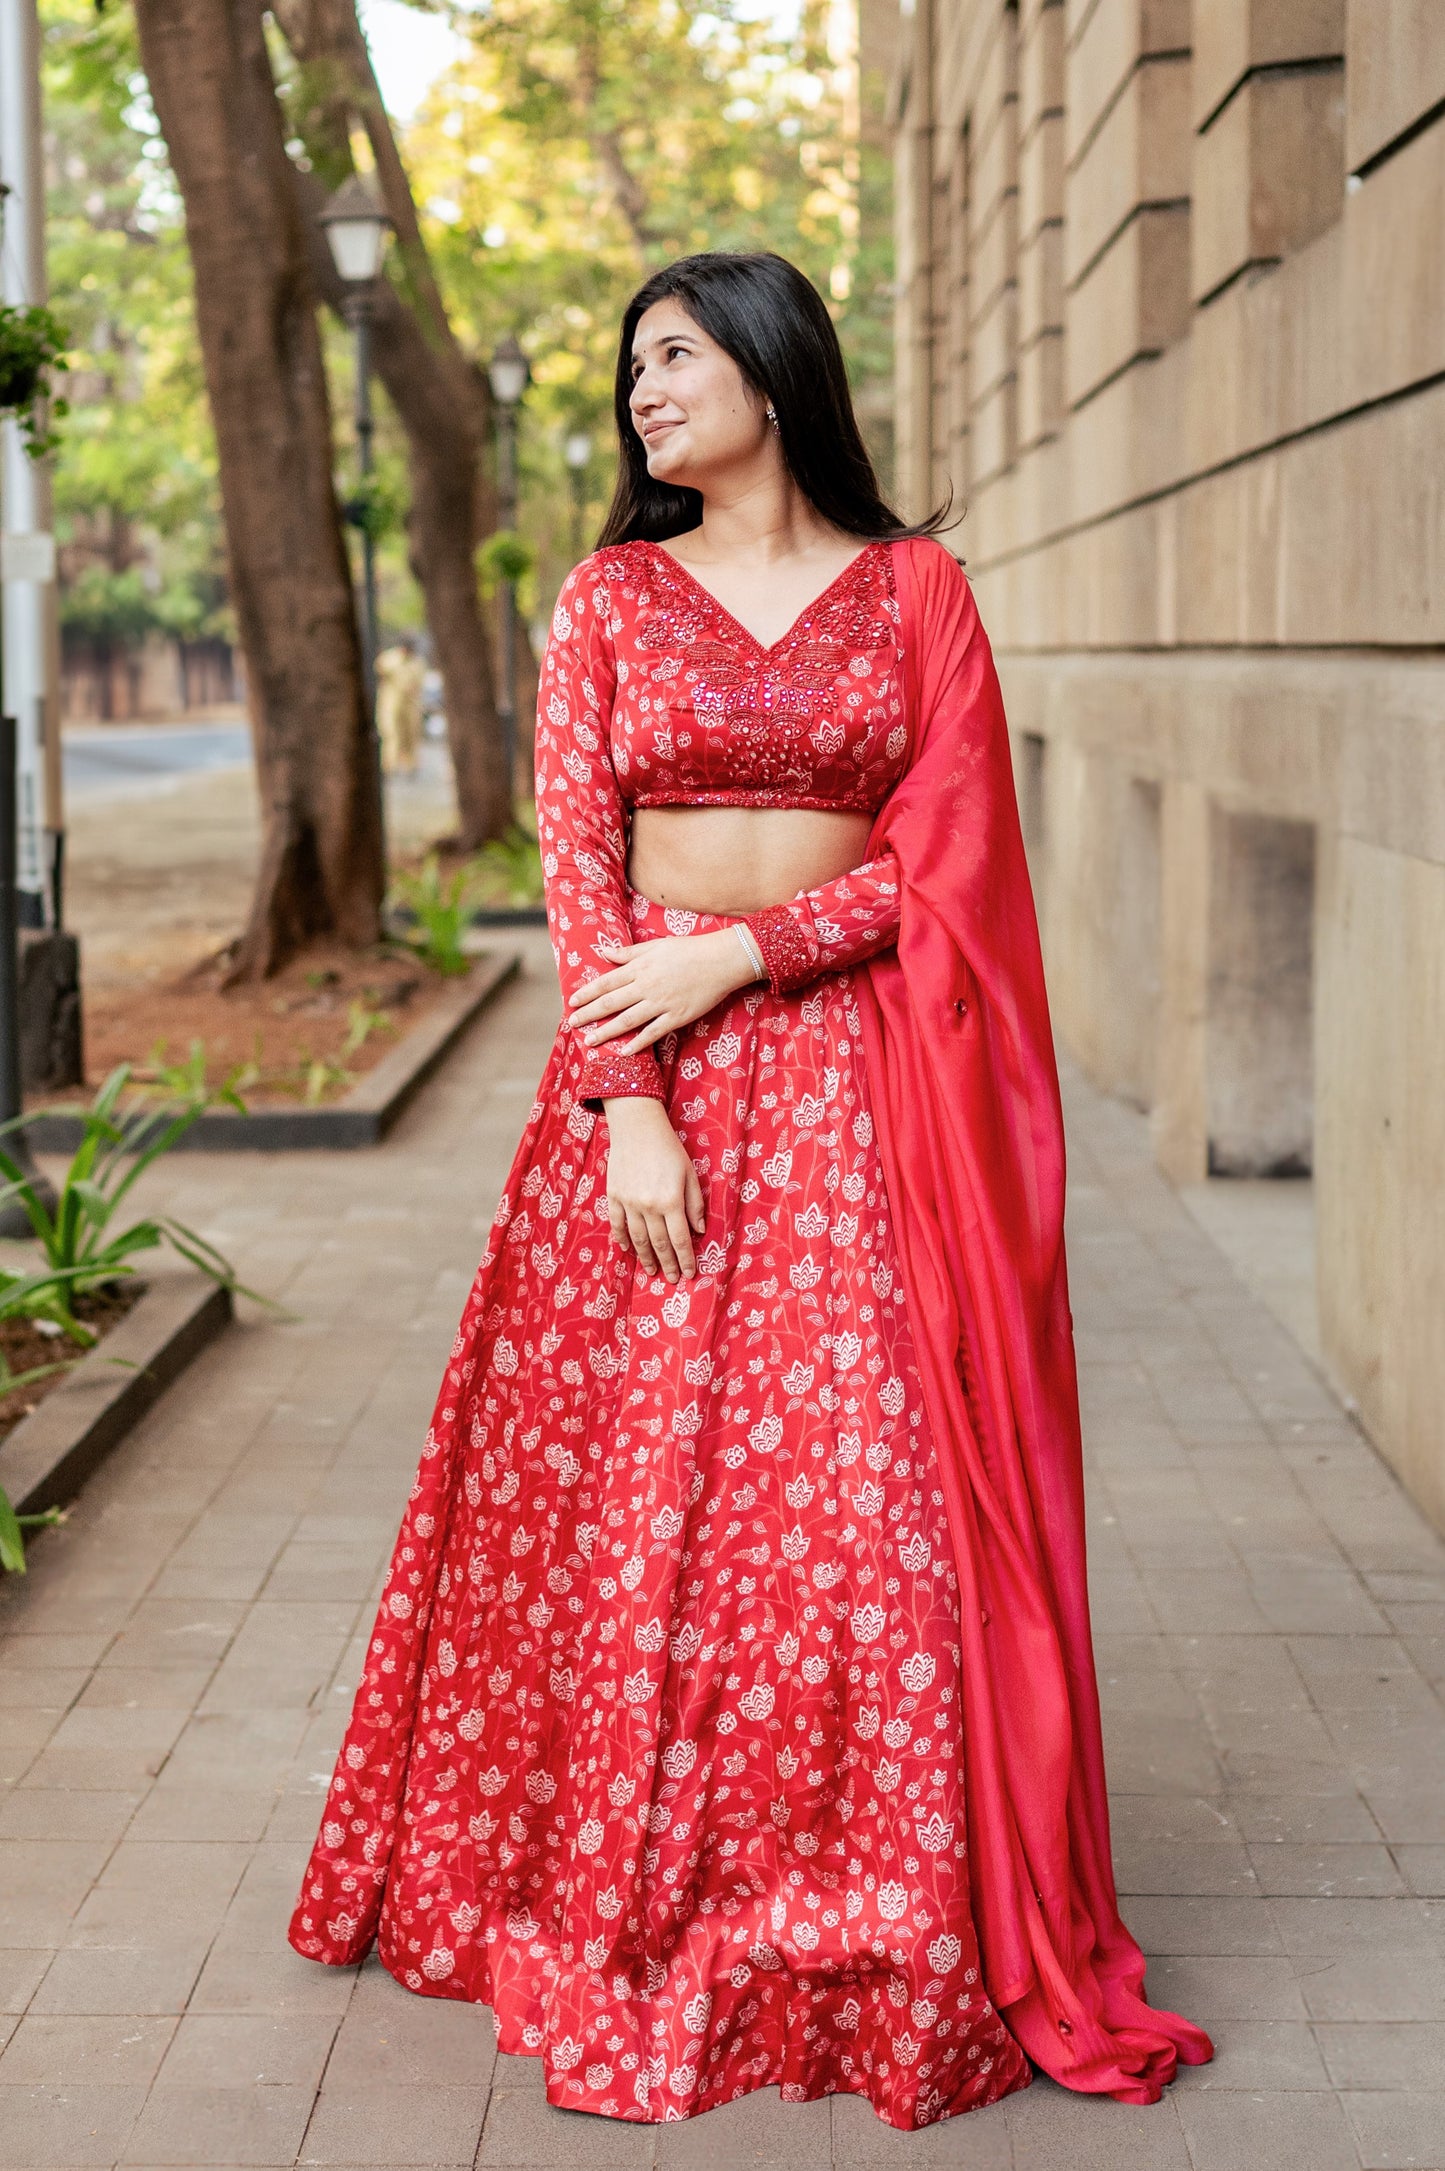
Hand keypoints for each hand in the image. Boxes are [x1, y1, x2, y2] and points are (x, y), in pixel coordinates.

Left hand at [568, 927, 759, 1053]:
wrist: (721, 960)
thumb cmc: (688, 950)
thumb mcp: (655, 946)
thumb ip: (628, 952)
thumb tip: (603, 952)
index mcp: (640, 967)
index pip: (607, 981)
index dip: (588, 993)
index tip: (572, 1001)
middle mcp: (647, 986)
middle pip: (612, 1003)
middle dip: (589, 1014)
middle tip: (572, 1024)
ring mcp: (662, 1003)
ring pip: (628, 1020)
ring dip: (606, 1032)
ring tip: (590, 1041)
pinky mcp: (677, 1017)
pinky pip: (653, 1033)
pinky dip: (637, 1043)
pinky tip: (623, 1051)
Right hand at [603, 1097, 705, 1281]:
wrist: (637, 1127)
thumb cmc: (669, 1148)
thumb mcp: (690, 1173)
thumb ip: (695, 1204)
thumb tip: (700, 1231)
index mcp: (671, 1201)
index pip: (680, 1239)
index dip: (685, 1259)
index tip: (689, 1273)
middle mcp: (649, 1206)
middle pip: (659, 1244)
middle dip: (667, 1264)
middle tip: (672, 1279)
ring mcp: (629, 1203)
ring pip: (637, 1239)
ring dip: (645, 1258)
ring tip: (651, 1271)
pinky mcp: (614, 1196)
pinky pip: (617, 1224)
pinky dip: (622, 1239)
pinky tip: (628, 1250)